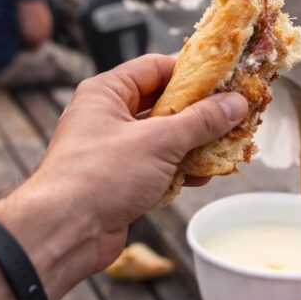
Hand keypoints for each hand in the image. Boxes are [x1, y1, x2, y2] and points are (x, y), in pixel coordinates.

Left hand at [13, 54, 247, 271]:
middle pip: (162, 104)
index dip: (192, 72)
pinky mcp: (119, 180)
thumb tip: (235, 103)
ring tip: (226, 147)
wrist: (65, 232)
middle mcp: (106, 116)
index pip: (155, 67)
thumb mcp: (159, 141)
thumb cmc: (99, 176)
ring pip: (162, 138)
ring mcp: (112, 150)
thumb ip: (200, 121)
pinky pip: (156, 166)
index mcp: (106, 93)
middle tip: (234, 115)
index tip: (225, 79)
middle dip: (198, 113)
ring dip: (193, 144)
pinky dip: (179, 169)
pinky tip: (203, 176)